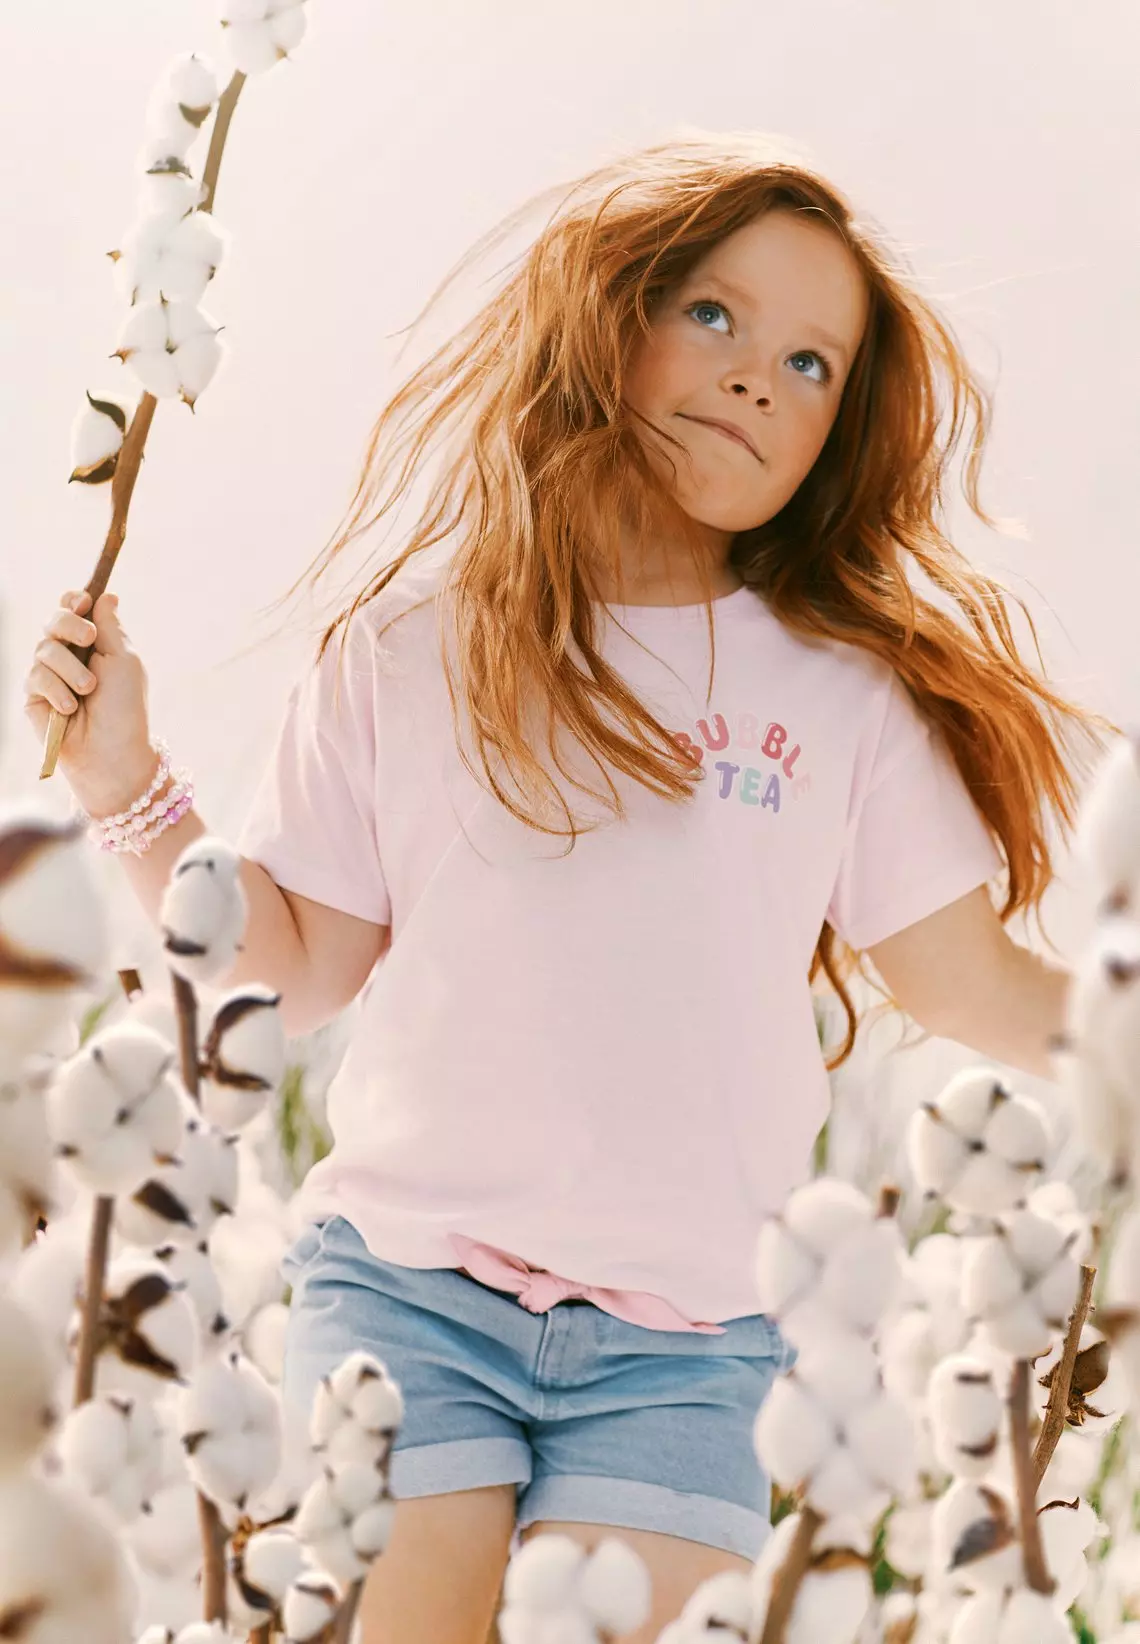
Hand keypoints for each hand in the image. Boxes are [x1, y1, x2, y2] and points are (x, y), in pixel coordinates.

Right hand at [23, 589, 158, 817]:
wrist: (113, 753)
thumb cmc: (125, 709)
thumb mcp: (124, 661)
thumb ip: (110, 627)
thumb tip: (107, 594)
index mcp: (93, 645)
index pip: (73, 610)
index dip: (73, 601)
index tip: (83, 601)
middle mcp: (69, 657)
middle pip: (53, 621)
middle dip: (70, 625)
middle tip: (88, 639)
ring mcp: (49, 677)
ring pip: (44, 649)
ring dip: (71, 668)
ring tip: (89, 690)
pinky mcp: (34, 698)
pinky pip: (35, 677)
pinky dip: (56, 690)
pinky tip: (71, 708)